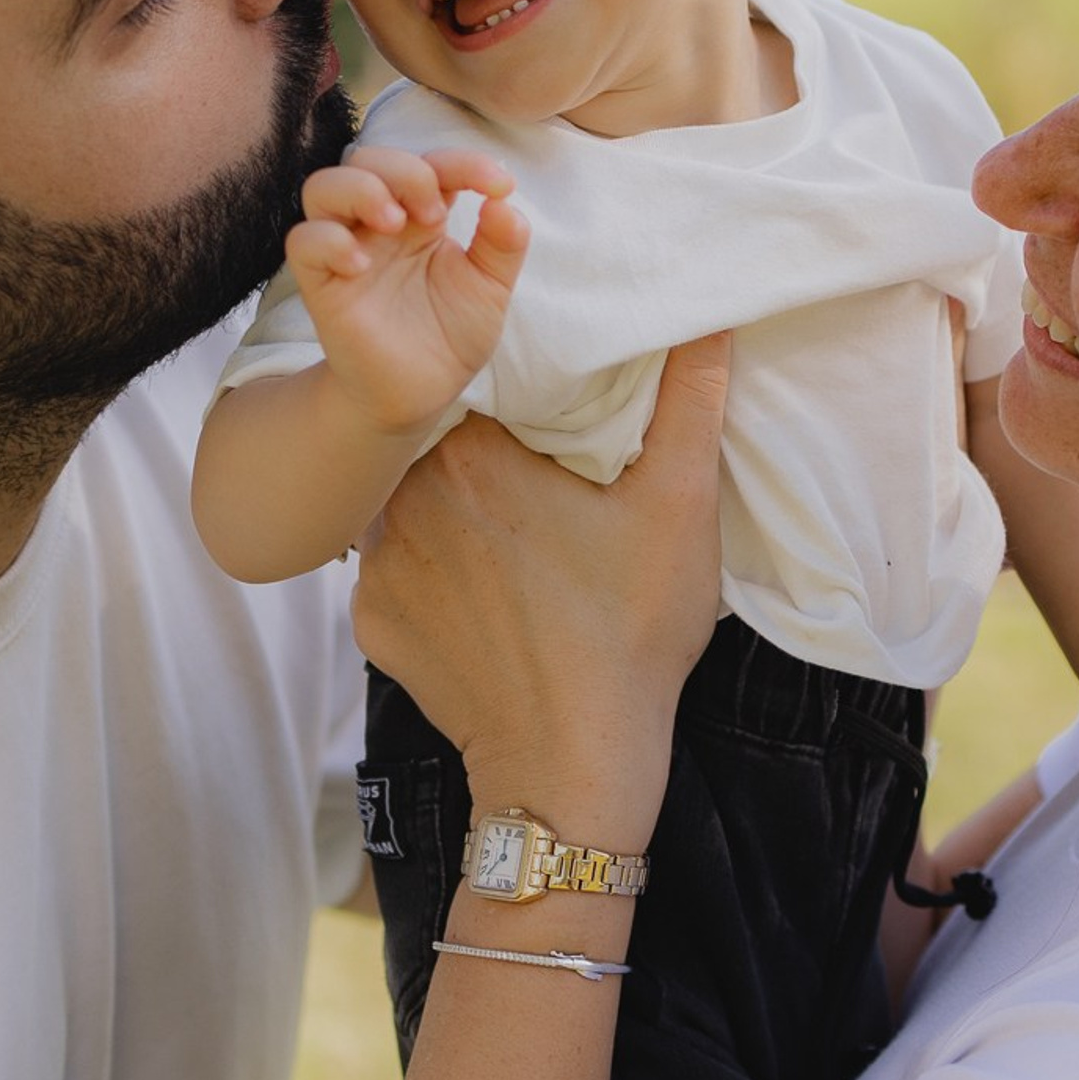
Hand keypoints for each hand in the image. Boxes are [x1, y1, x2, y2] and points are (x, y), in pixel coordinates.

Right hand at [290, 147, 528, 437]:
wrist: (420, 395)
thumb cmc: (449, 336)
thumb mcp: (490, 289)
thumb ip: (503, 245)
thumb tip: (506, 203)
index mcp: (421, 216)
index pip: (432, 164)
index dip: (464, 163)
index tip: (500, 185)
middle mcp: (379, 225)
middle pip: (368, 159)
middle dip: (405, 172)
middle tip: (436, 214)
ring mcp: (346, 251)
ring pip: (323, 187)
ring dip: (360, 190)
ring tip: (395, 223)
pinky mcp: (322, 285)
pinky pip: (302, 241)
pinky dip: (329, 241)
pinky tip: (361, 266)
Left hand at [353, 336, 730, 851]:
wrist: (569, 765)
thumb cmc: (629, 633)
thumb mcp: (680, 507)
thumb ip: (689, 397)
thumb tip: (708, 314)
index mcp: (472, 452)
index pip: (479, 384)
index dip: (515, 390)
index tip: (548, 412)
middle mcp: (405, 497)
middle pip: (437, 441)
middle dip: (478, 447)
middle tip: (533, 477)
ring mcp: (378, 564)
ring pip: (410, 503)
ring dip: (447, 508)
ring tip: (506, 533)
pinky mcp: (370, 622)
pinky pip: (395, 571)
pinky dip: (431, 575)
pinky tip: (481, 595)